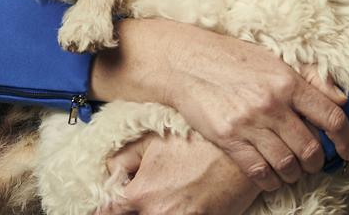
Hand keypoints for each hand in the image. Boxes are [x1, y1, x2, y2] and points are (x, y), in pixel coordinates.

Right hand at [91, 19, 348, 191]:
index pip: (331, 116)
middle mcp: (272, 103)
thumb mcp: (274, 59)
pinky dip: (270, 180)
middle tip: (317, 163)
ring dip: (296, 173)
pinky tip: (273, 178)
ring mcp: (249, 123)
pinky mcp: (228, 138)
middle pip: (310, 147)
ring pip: (287, 163)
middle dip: (319, 161)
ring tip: (295, 172)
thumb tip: (340, 98)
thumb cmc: (233, 58)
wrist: (187, 62)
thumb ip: (310, 78)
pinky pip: (258, 171)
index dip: (346, 139)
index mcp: (288, 81)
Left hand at [98, 132, 259, 214]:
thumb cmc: (199, 143)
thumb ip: (124, 158)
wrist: (243, 155)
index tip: (109, 205)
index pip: (107, 213)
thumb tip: (109, 171)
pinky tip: (182, 202)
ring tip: (167, 196)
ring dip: (152, 211)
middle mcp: (158, 214)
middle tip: (143, 193)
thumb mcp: (156, 141)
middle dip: (131, 210)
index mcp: (142, 193)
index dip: (105, 209)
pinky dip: (176, 214)